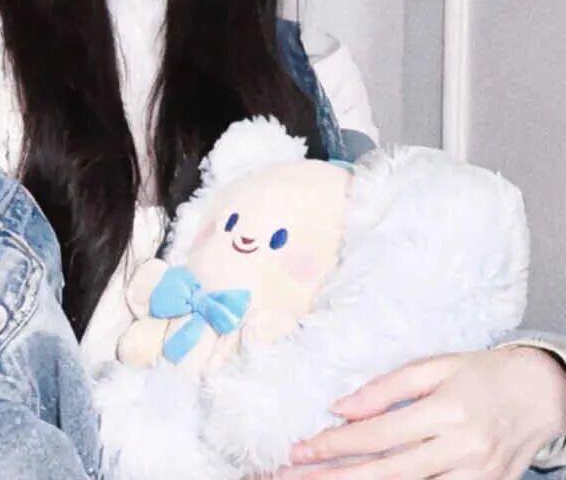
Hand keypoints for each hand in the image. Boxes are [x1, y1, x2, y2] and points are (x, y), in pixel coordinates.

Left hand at [271, 346, 565, 478]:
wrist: (542, 393)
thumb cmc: (482, 373)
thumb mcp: (433, 366)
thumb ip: (385, 388)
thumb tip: (340, 407)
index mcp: (446, 411)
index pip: (378, 435)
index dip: (334, 444)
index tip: (299, 450)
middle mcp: (462, 448)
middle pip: (387, 472)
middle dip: (336, 478)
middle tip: (294, 477)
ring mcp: (478, 475)